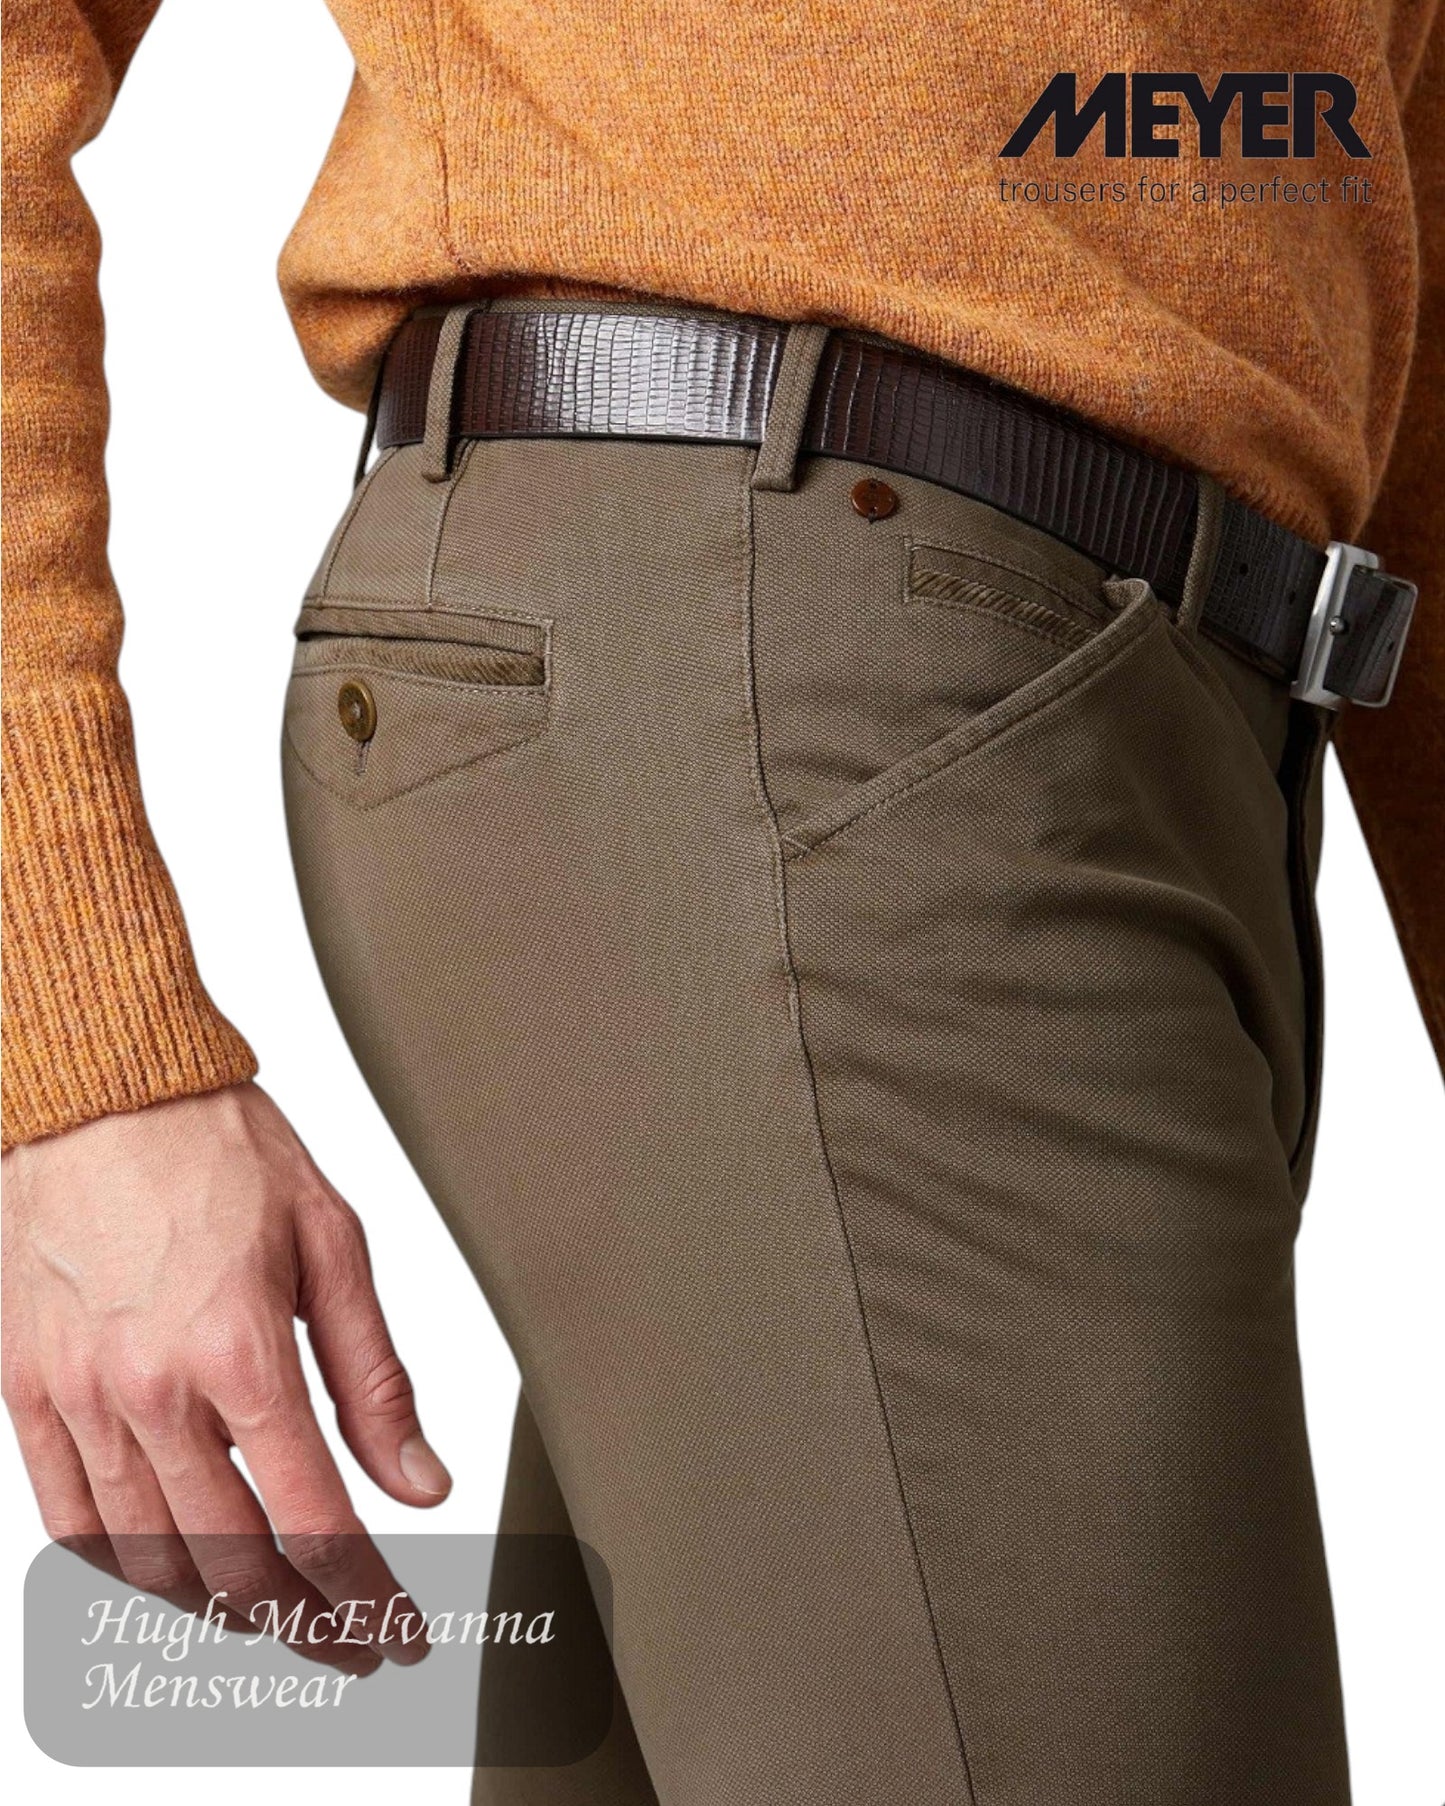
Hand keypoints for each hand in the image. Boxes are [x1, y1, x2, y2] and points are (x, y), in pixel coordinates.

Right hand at [2, 1081, 450, 1673]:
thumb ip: (376, 1377)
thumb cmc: (221, 1148)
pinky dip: (125, 1570)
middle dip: (305, 1625)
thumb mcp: (333, 1243)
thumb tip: (420, 1481)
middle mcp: (151, 1392)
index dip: (366, 1599)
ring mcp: (79, 1398)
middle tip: (351, 1644)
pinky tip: (173, 1574)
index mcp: (241, 1351)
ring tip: (277, 1615)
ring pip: (148, 1560)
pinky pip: (69, 1519)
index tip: (402, 1634)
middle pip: (233, 1564)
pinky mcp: (28, 1391)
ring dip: (221, 1610)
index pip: (316, 1524)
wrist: (101, 1091)